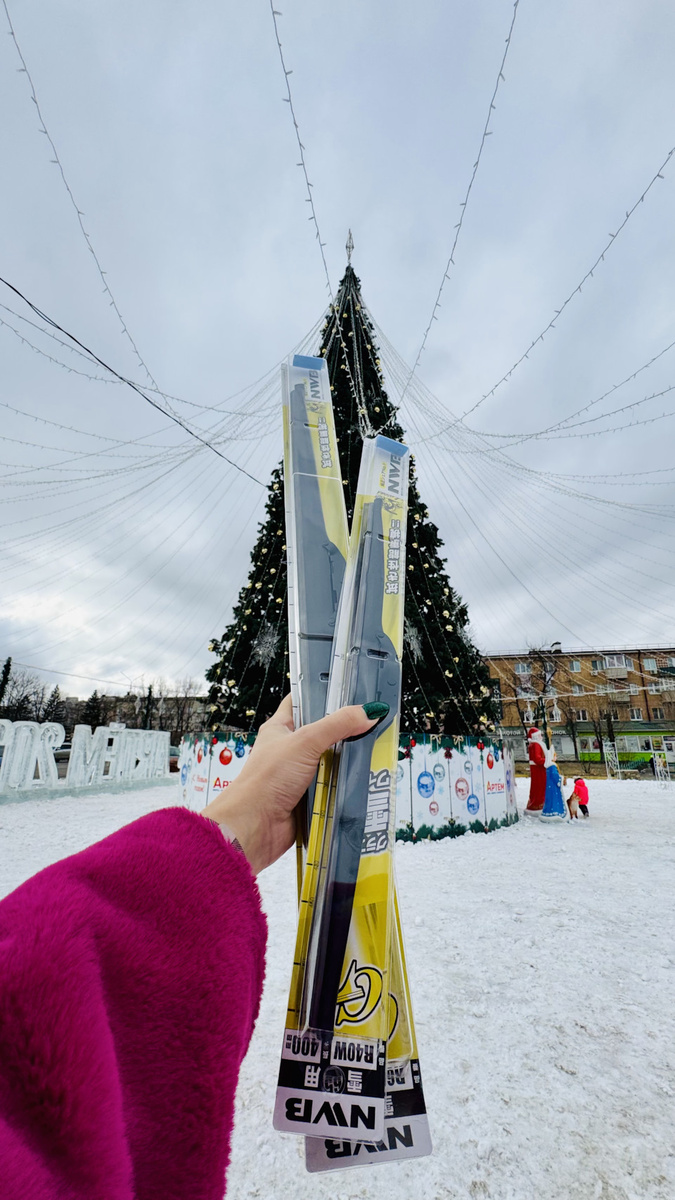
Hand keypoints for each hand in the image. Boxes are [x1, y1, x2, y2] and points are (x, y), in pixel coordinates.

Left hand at [201, 694, 383, 873]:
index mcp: (280, 729)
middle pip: (323, 734)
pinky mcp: (309, 798)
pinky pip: (333, 788)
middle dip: (345, 733)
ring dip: (347, 763)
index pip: (302, 702)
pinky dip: (345, 787)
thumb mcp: (305, 742)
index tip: (349, 690)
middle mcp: (289, 750)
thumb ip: (337, 725)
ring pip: (331, 763)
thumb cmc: (265, 780)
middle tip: (371, 724)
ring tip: (373, 752)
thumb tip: (368, 712)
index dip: (322, 694)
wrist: (255, 826)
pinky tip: (362, 781)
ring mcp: (299, 775)